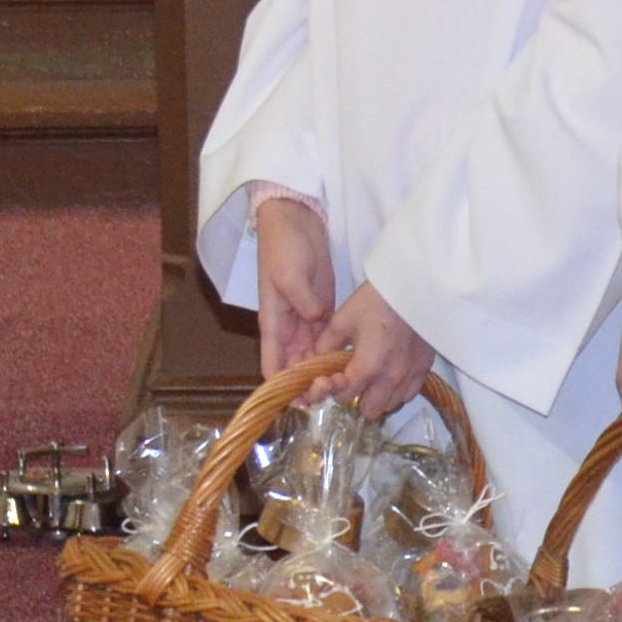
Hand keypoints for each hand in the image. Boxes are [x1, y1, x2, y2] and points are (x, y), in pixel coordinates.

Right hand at [249, 194, 334, 379]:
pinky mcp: (323, 311)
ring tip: (342, 388)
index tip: (298, 403)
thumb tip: (317, 319)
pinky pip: (326, 341)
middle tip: (331, 396)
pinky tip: (349, 368)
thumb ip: (303, 300)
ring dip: (323, 374)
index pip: (272, 364)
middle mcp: (288, 327)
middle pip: (294, 367)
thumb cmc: (284, 245)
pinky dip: (334, 356)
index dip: (281, 387)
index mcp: (273, 321)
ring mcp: (306, 320)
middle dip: (308, 385)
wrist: (296, 219)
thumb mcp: (289, 272)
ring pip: (312, 358)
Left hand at [311, 279, 432, 414]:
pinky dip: (396, 390)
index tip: (336, 376)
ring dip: (378, 397)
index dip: (336, 389)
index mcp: (367, 367)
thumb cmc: (375, 301)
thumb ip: (325, 346)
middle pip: (369, 411)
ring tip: (373, 376)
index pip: (345, 397)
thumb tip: (315, 362)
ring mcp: (410, 376)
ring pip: (390, 405)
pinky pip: (408, 394)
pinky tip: (390, 373)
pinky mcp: (425, 369)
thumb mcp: (341, 320)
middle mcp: (391, 378)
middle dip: (358, 398)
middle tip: (354, 379)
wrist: (414, 287)